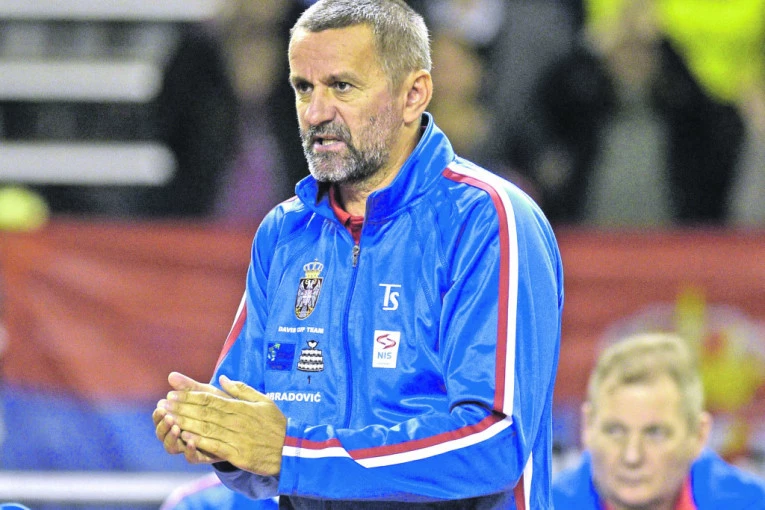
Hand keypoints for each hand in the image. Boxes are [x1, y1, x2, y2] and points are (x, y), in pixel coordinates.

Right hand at [153, 372, 228, 463]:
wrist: (242, 423)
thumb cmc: (221, 406)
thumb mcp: (206, 394)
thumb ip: (189, 386)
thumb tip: (171, 375)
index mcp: (177, 419)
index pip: (160, 419)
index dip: (158, 414)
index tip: (160, 405)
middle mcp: (180, 435)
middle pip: (162, 435)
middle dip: (162, 426)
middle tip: (167, 417)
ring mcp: (191, 447)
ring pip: (173, 447)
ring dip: (172, 438)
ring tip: (176, 427)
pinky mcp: (204, 456)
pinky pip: (192, 458)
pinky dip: (190, 450)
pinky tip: (191, 441)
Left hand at [161, 374, 286, 475]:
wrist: (292, 449)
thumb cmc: (276, 425)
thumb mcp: (264, 401)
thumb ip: (242, 389)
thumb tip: (223, 377)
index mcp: (241, 407)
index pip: (211, 399)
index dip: (190, 396)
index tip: (173, 393)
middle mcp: (237, 420)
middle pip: (205, 412)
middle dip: (182, 408)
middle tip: (164, 404)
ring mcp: (238, 437)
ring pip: (207, 428)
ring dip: (186, 423)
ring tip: (169, 418)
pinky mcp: (239, 454)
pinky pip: (216, 446)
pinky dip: (201, 442)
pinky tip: (186, 438)